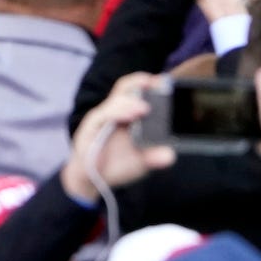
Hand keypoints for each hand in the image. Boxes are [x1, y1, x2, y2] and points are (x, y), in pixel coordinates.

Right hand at [63, 72, 175, 201]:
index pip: (135, 90)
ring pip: (115, 100)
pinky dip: (118, 113)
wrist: (91, 180)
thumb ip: (153, 157)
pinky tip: (130, 116)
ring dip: (131, 102)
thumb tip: (170, 155)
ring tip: (145, 108)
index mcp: (126, 115)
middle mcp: (113, 112)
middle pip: (124, 88)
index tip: (164, 81)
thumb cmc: (116, 165)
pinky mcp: (90, 127)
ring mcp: (101, 118)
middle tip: (156, 83)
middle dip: (139, 82)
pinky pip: (103, 115)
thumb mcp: (140, 162)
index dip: (148, 83)